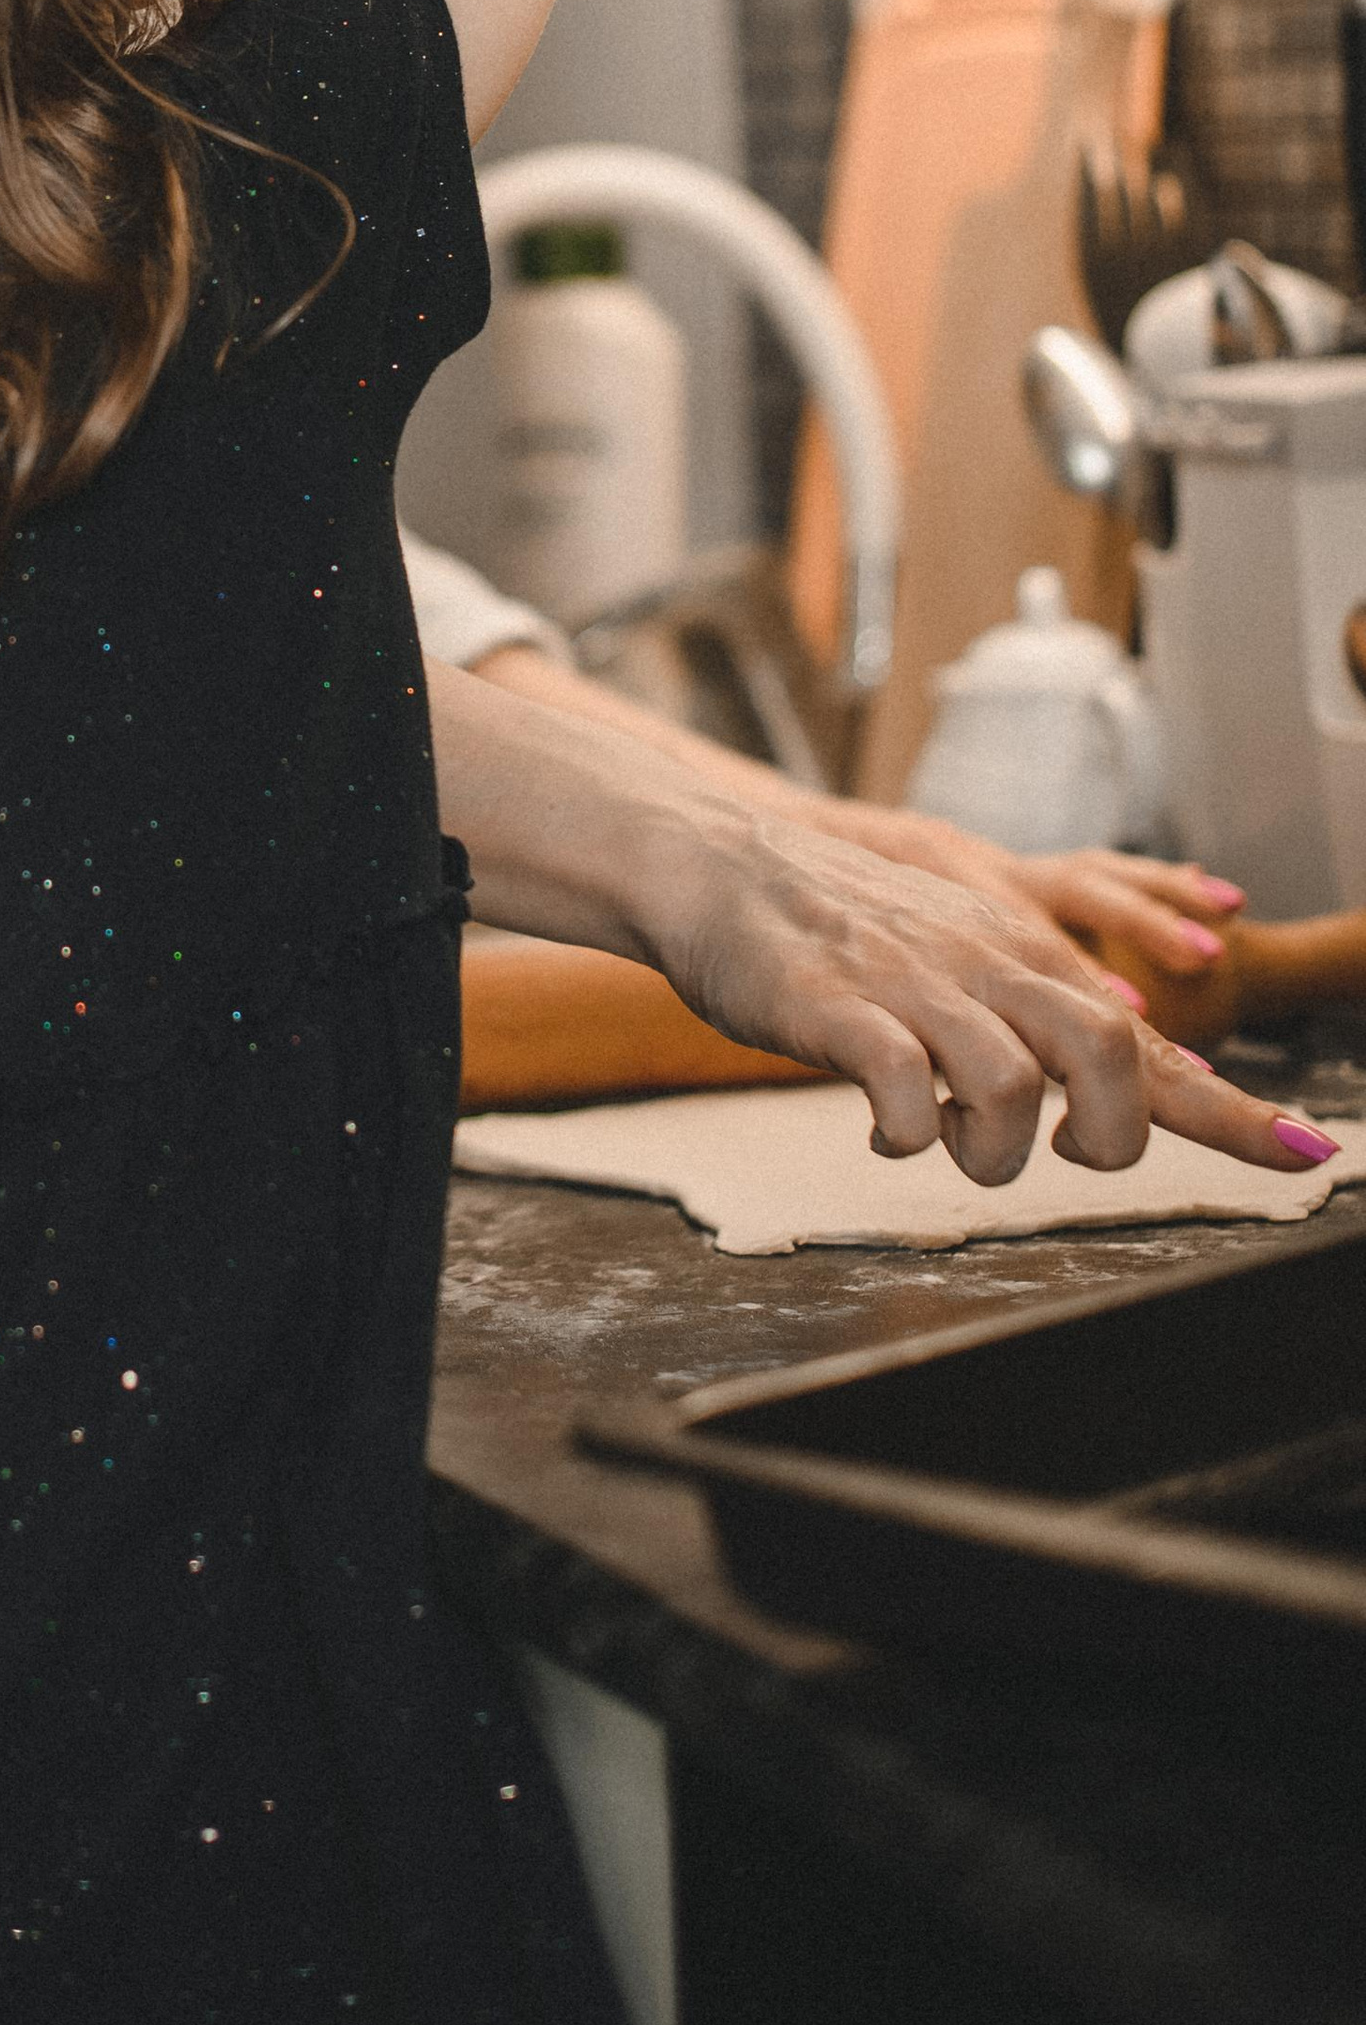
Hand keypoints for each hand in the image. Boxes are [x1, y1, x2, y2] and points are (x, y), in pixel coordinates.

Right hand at [640, 813, 1327, 1187]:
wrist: (718, 865)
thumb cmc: (839, 927)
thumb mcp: (961, 958)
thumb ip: (1045, 1011)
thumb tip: (1147, 1069)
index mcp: (1021, 959)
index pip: (1151, 1042)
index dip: (1234, 1111)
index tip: (1311, 1157)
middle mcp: (984, 966)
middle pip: (1108, 1054)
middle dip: (1108, 1138)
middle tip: (1061, 1159)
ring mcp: (912, 985)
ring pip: (1007, 1088)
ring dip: (989, 1151)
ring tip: (947, 1144)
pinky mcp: (838, 1009)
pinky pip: (899, 1091)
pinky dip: (902, 1134)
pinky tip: (881, 1131)